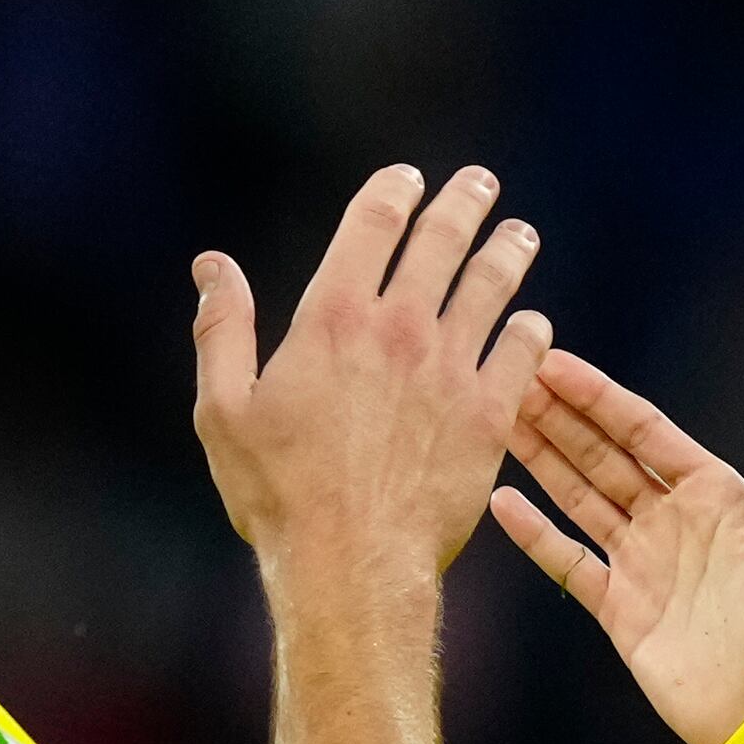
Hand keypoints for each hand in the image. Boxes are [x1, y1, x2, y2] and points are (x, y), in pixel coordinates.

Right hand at [188, 164, 550, 590]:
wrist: (350, 564)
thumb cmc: (278, 496)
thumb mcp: (223, 411)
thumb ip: (222, 329)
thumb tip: (211, 265)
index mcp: (333, 317)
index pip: (374, 222)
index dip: (395, 189)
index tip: (409, 178)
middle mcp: (399, 328)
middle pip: (443, 239)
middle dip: (464, 202)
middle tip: (480, 184)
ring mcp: (451, 368)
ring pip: (493, 285)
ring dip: (508, 252)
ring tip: (520, 235)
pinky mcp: (489, 414)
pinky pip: (523, 351)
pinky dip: (530, 330)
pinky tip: (532, 323)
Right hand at [492, 351, 743, 743]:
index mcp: (714, 494)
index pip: (644, 431)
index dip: (598, 397)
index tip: (554, 363)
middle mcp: (672, 520)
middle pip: (603, 456)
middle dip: (558, 417)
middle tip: (509, 379)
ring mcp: (641, 563)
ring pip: (580, 497)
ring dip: (541, 459)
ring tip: (499, 421)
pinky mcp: (618, 608)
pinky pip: (568, 562)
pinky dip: (535, 533)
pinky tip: (502, 501)